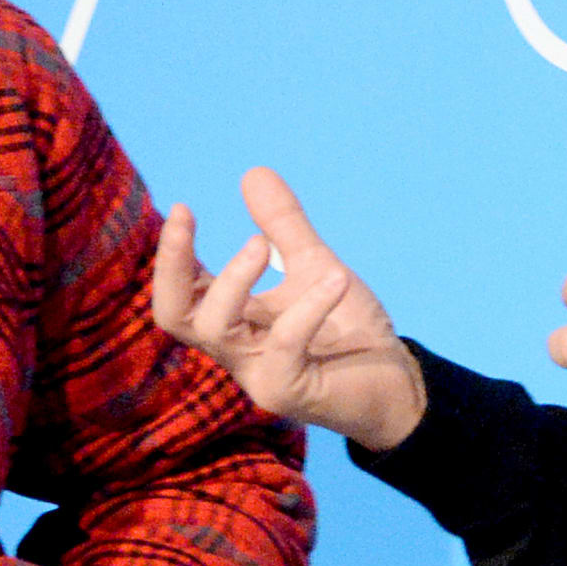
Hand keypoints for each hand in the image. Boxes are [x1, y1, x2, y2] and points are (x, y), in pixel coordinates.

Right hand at [151, 166, 428, 450]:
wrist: (395, 382)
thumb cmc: (347, 329)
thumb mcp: (313, 266)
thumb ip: (283, 226)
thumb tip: (253, 172)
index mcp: (233, 321)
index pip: (181, 292)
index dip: (171, 254)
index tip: (182, 209)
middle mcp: (235, 350)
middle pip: (174, 316)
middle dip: (171, 266)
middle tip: (184, 219)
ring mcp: (258, 375)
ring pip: (217, 329)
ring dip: (233, 279)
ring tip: (260, 243)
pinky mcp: (289, 392)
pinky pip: (286, 344)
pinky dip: (308, 306)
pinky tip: (336, 278)